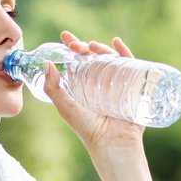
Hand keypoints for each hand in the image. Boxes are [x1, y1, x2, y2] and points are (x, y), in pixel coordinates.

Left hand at [42, 30, 144, 155]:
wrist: (113, 144)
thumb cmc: (88, 129)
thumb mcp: (66, 107)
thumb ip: (53, 88)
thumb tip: (47, 63)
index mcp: (86, 87)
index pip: (79, 62)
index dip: (72, 48)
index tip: (65, 37)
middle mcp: (102, 84)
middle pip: (95, 58)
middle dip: (85, 47)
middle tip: (76, 45)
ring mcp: (118, 84)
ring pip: (111, 59)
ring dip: (101, 48)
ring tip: (92, 46)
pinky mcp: (133, 87)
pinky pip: (131, 65)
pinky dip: (125, 52)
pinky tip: (116, 42)